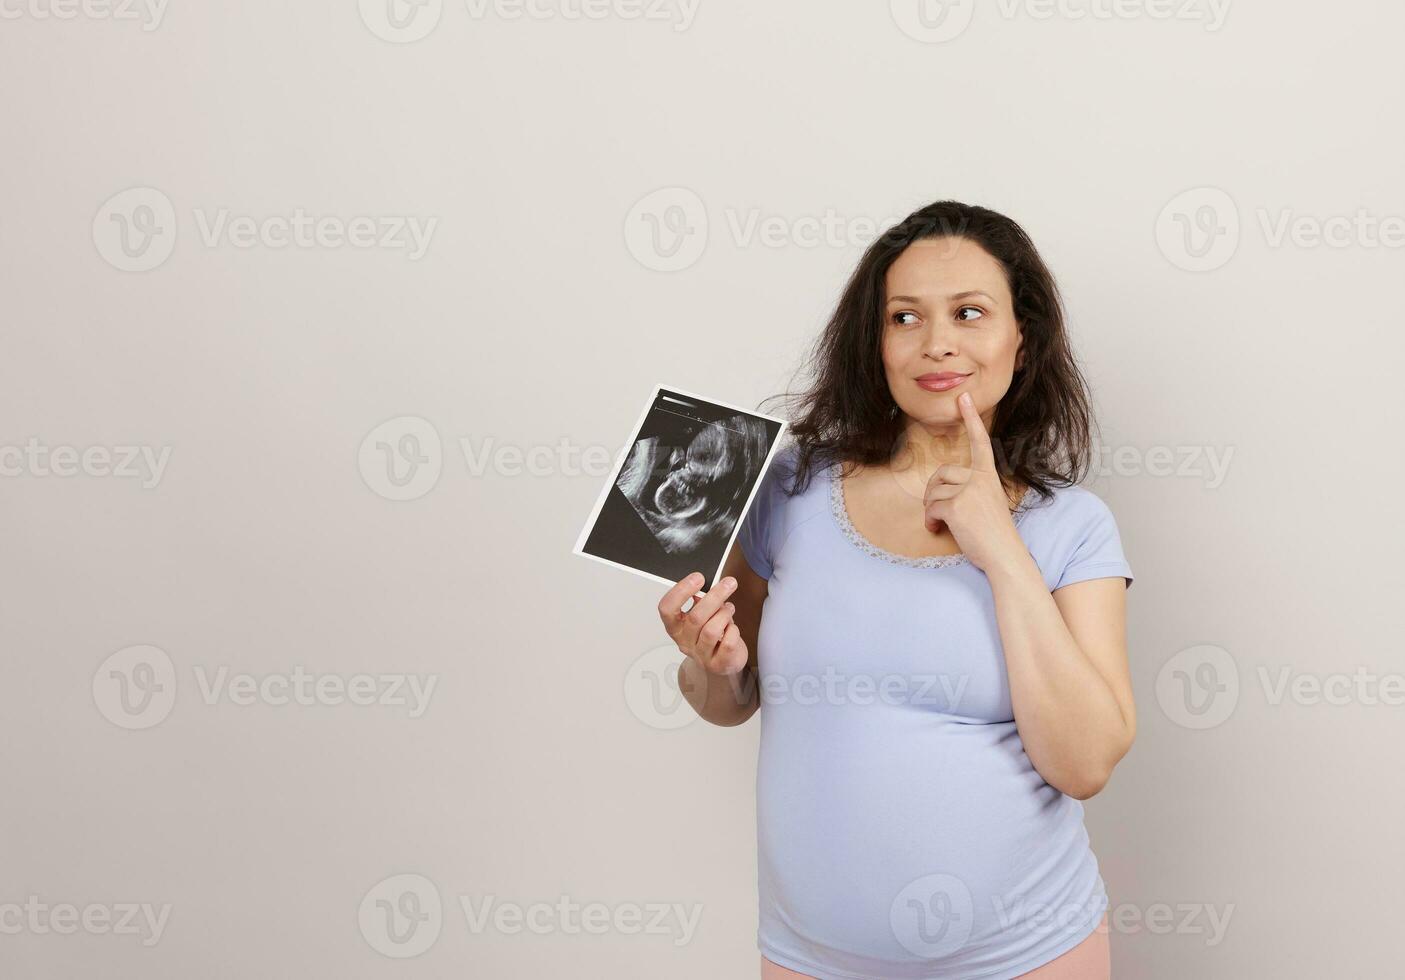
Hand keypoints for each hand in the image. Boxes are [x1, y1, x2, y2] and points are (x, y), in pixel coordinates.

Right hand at [657, 572, 747, 675]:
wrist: (722, 664)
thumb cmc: (712, 635)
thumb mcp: (703, 616)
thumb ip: (702, 602)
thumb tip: (708, 586)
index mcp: (676, 626)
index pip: (667, 609)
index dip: (680, 591)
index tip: (698, 578)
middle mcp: (684, 642)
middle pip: (695, 617)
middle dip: (714, 596)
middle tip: (729, 583)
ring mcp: (700, 655)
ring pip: (711, 630)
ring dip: (724, 614)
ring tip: (729, 608)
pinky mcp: (717, 664)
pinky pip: (727, 642)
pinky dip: (734, 630)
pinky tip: (732, 628)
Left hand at [922, 391, 1026, 573]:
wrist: (1005, 555)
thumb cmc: (995, 535)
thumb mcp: (987, 504)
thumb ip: (970, 491)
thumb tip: (939, 495)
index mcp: (989, 476)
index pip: (980, 442)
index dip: (971, 418)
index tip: (964, 397)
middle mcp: (980, 479)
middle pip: (941, 473)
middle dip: (933, 492)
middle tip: (939, 511)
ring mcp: (968, 491)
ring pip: (933, 493)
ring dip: (931, 511)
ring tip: (943, 524)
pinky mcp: (956, 506)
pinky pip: (931, 508)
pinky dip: (930, 522)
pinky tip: (938, 530)